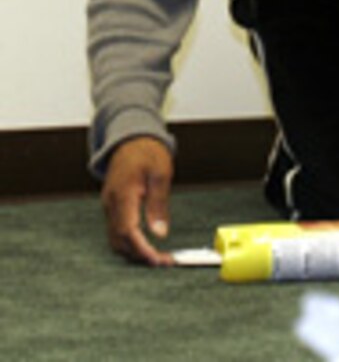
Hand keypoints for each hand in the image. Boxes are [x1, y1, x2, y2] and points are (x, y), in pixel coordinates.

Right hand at [100, 136, 175, 265]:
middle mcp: (111, 204)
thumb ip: (159, 204)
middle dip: (140, 255)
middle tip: (164, 261)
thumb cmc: (148, 153)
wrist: (131, 140)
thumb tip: (160, 233)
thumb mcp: (161, 174)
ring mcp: (109, 206)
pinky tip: (146, 245)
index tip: (156, 260)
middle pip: (119, 240)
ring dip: (134, 251)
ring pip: (116, 239)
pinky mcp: (112, 207)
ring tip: (158, 257)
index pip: (127, 230)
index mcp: (123, 194)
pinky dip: (130, 242)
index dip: (141, 249)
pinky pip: (117, 231)